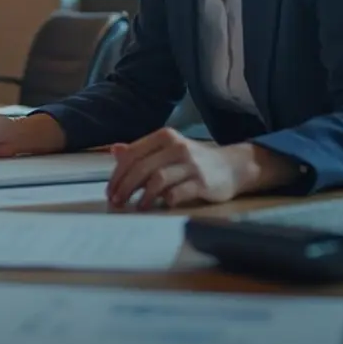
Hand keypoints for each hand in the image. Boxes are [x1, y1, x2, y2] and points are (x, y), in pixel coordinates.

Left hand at [106, 128, 241, 209]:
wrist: (232, 167)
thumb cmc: (193, 161)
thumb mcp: (167, 150)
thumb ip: (142, 151)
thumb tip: (114, 150)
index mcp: (164, 137)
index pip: (132, 154)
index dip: (117, 174)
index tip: (110, 190)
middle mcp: (177, 147)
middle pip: (141, 167)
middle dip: (125, 186)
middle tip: (117, 201)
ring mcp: (191, 164)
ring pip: (157, 179)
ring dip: (142, 196)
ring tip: (136, 206)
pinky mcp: (203, 182)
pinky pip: (177, 193)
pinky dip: (164, 201)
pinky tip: (160, 206)